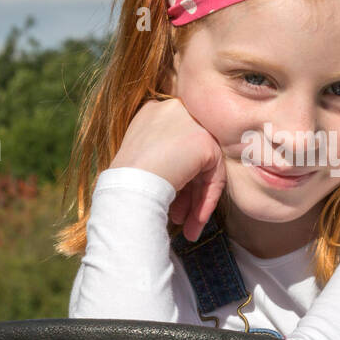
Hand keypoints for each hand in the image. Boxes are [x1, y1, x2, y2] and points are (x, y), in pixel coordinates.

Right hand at [109, 97, 227, 240]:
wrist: (129, 185)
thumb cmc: (125, 179)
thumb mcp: (141, 158)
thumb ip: (162, 156)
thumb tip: (180, 175)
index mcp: (154, 112)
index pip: (175, 145)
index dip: (176, 177)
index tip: (170, 200)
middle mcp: (173, 110)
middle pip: (191, 156)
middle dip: (186, 193)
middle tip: (179, 218)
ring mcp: (191, 123)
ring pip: (203, 167)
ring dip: (196, 202)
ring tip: (188, 229)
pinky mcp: (205, 141)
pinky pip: (213, 174)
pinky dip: (206, 200)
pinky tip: (195, 222)